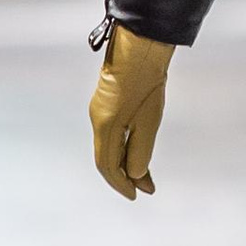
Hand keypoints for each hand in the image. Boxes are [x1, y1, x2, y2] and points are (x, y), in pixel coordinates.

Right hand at [90, 26, 174, 196]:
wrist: (139, 50)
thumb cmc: (146, 83)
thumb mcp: (148, 122)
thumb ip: (140, 151)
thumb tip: (134, 175)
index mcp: (105, 126)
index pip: (107, 166)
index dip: (121, 184)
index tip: (135, 196)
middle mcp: (97, 120)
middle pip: (106, 159)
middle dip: (124, 177)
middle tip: (144, 189)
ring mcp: (100, 112)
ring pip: (109, 147)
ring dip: (125, 163)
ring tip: (145, 177)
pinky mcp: (106, 104)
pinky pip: (112, 135)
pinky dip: (123, 148)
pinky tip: (136, 152)